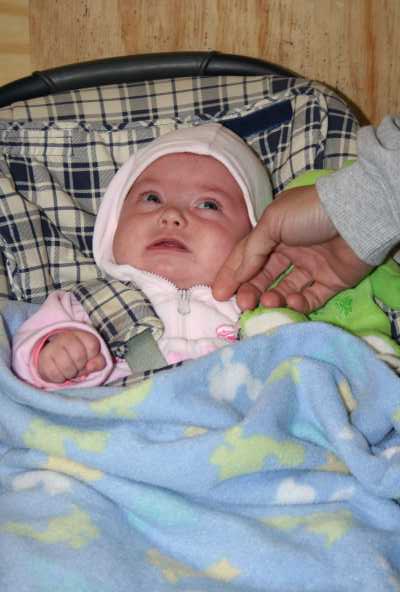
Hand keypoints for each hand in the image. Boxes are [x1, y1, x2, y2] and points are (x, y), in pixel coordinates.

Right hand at [37, 330, 105, 382]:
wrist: (50, 355)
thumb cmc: (75, 357)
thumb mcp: (91, 357)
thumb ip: (98, 361)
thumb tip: (91, 366)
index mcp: (81, 334)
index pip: (93, 345)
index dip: (93, 356)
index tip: (88, 358)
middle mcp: (65, 337)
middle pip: (79, 357)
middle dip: (81, 366)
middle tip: (77, 366)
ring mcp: (52, 347)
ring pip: (67, 367)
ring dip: (70, 373)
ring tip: (68, 370)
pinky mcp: (43, 359)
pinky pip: (55, 374)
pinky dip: (59, 378)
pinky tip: (59, 372)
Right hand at [212, 186, 372, 313]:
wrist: (355, 217)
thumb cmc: (308, 214)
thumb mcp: (271, 223)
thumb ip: (250, 252)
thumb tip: (233, 278)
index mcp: (275, 232)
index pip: (247, 256)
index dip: (232, 275)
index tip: (220, 295)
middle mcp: (292, 250)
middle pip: (264, 277)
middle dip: (251, 291)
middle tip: (244, 305)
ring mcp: (312, 267)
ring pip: (285, 290)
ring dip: (273, 299)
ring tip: (268, 303)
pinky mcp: (331, 282)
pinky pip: (310, 298)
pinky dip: (299, 304)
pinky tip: (293, 302)